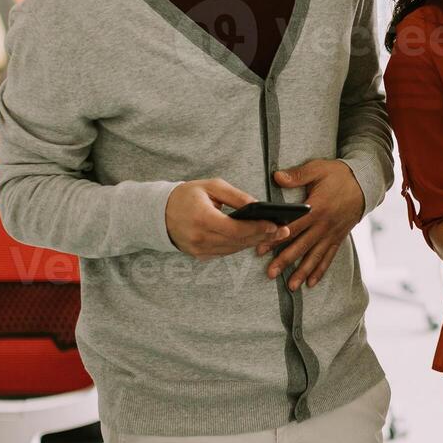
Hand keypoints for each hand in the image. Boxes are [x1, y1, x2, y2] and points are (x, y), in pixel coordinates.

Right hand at [165, 179, 291, 258]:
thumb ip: (236, 196)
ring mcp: (198, 250)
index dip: (257, 228)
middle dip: (262, 236)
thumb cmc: (187, 195)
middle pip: (238, 241)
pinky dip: (241, 245)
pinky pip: (226, 252)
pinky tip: (256, 238)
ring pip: (234, 249)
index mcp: (201, 218)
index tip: (276, 225)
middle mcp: (199, 238)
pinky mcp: (199, 255)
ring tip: (274, 234)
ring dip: (255, 242)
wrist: (159, 213)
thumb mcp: (211, 186)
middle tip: (284, 231)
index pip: (235, 228)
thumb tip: (259, 205)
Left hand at [259, 159, 365, 289]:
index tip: (261, 248)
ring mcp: (332, 233)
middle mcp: (324, 225)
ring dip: (302, 272)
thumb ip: (297, 175)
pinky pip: (329, 257)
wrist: (365, 182)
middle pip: (301, 246)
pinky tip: (311, 283)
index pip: (292, 226)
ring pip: (315, 256)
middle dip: (285, 261)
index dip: (276, 238)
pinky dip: (320, 270)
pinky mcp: (338, 237)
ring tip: (291, 286)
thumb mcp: (318, 169)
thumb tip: (277, 177)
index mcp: (316, 208)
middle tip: (270, 274)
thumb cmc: (339, 175)